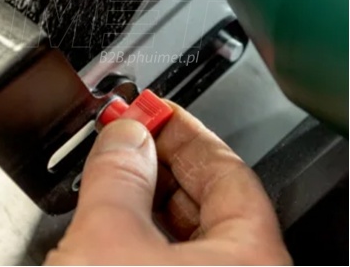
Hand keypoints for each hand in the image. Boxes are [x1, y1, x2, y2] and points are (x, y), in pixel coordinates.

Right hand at [46, 101, 290, 264]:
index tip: (154, 108)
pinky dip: (140, 233)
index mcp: (252, 258)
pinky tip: (112, 223)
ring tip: (113, 170)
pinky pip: (166, 257)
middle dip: (160, 159)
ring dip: (145, 196)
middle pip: (207, 198)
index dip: (183, 129)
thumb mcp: (109, 240)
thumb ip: (118, 174)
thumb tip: (126, 131)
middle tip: (126, 134)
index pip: (226, 168)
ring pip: (183, 232)